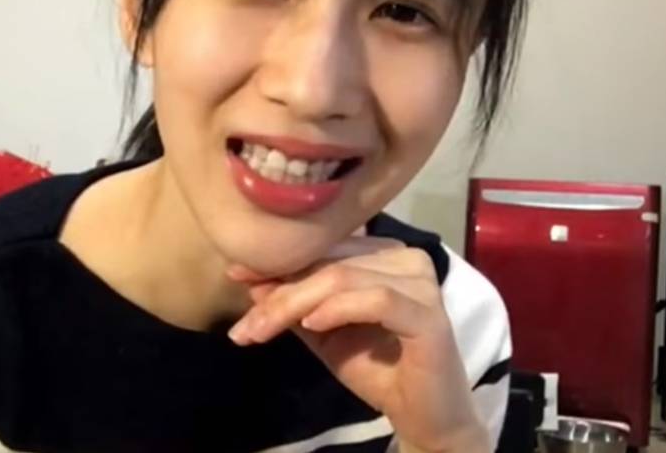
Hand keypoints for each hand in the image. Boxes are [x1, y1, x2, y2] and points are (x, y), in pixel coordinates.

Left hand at [226, 235, 489, 452]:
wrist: (422, 416)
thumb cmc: (375, 368)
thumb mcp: (322, 331)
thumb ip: (292, 303)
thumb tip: (249, 278)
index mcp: (383, 253)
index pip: (323, 250)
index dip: (278, 262)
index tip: (235, 277)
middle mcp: (406, 258)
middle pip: (329, 264)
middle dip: (279, 293)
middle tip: (244, 324)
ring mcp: (421, 283)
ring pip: (344, 278)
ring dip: (295, 304)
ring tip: (263, 330)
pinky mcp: (429, 315)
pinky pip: (377, 299)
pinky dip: (338, 309)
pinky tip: (312, 324)